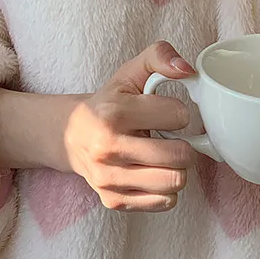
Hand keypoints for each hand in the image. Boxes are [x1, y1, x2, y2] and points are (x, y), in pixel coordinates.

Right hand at [63, 49, 195, 209]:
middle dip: (184, 146)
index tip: (166, 115)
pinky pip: (165, 202)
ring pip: (175, 182)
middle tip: (171, 140)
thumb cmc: (108, 104)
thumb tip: (187, 69)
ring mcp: (109, 179)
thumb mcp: (130, 73)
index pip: (178, 116)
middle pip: (180, 156)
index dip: (179, 114)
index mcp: (114, 114)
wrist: (72, 136)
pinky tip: (152, 173)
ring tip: (162, 157)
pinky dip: (166, 189)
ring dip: (176, 169)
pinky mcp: (114, 200)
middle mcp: (108, 149)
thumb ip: (159, 56)